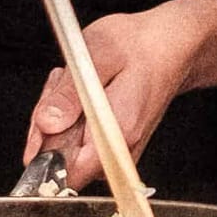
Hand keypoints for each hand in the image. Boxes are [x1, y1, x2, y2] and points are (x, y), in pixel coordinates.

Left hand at [26, 3, 203, 190]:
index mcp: (116, 132)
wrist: (174, 44)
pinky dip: (72, 117)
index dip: (42, 153)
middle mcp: (120, 149)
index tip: (43, 120)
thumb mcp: (98, 53)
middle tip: (64, 85)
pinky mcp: (115, 144)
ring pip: (68, 150)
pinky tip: (84, 90)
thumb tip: (46, 124)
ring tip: (77, 82)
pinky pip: (80, 142)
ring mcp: (118, 149)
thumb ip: (70, 92)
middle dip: (49, 126)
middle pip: (61, 160)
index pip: (66, 172)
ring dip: (59, 118)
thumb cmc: (142, 45)